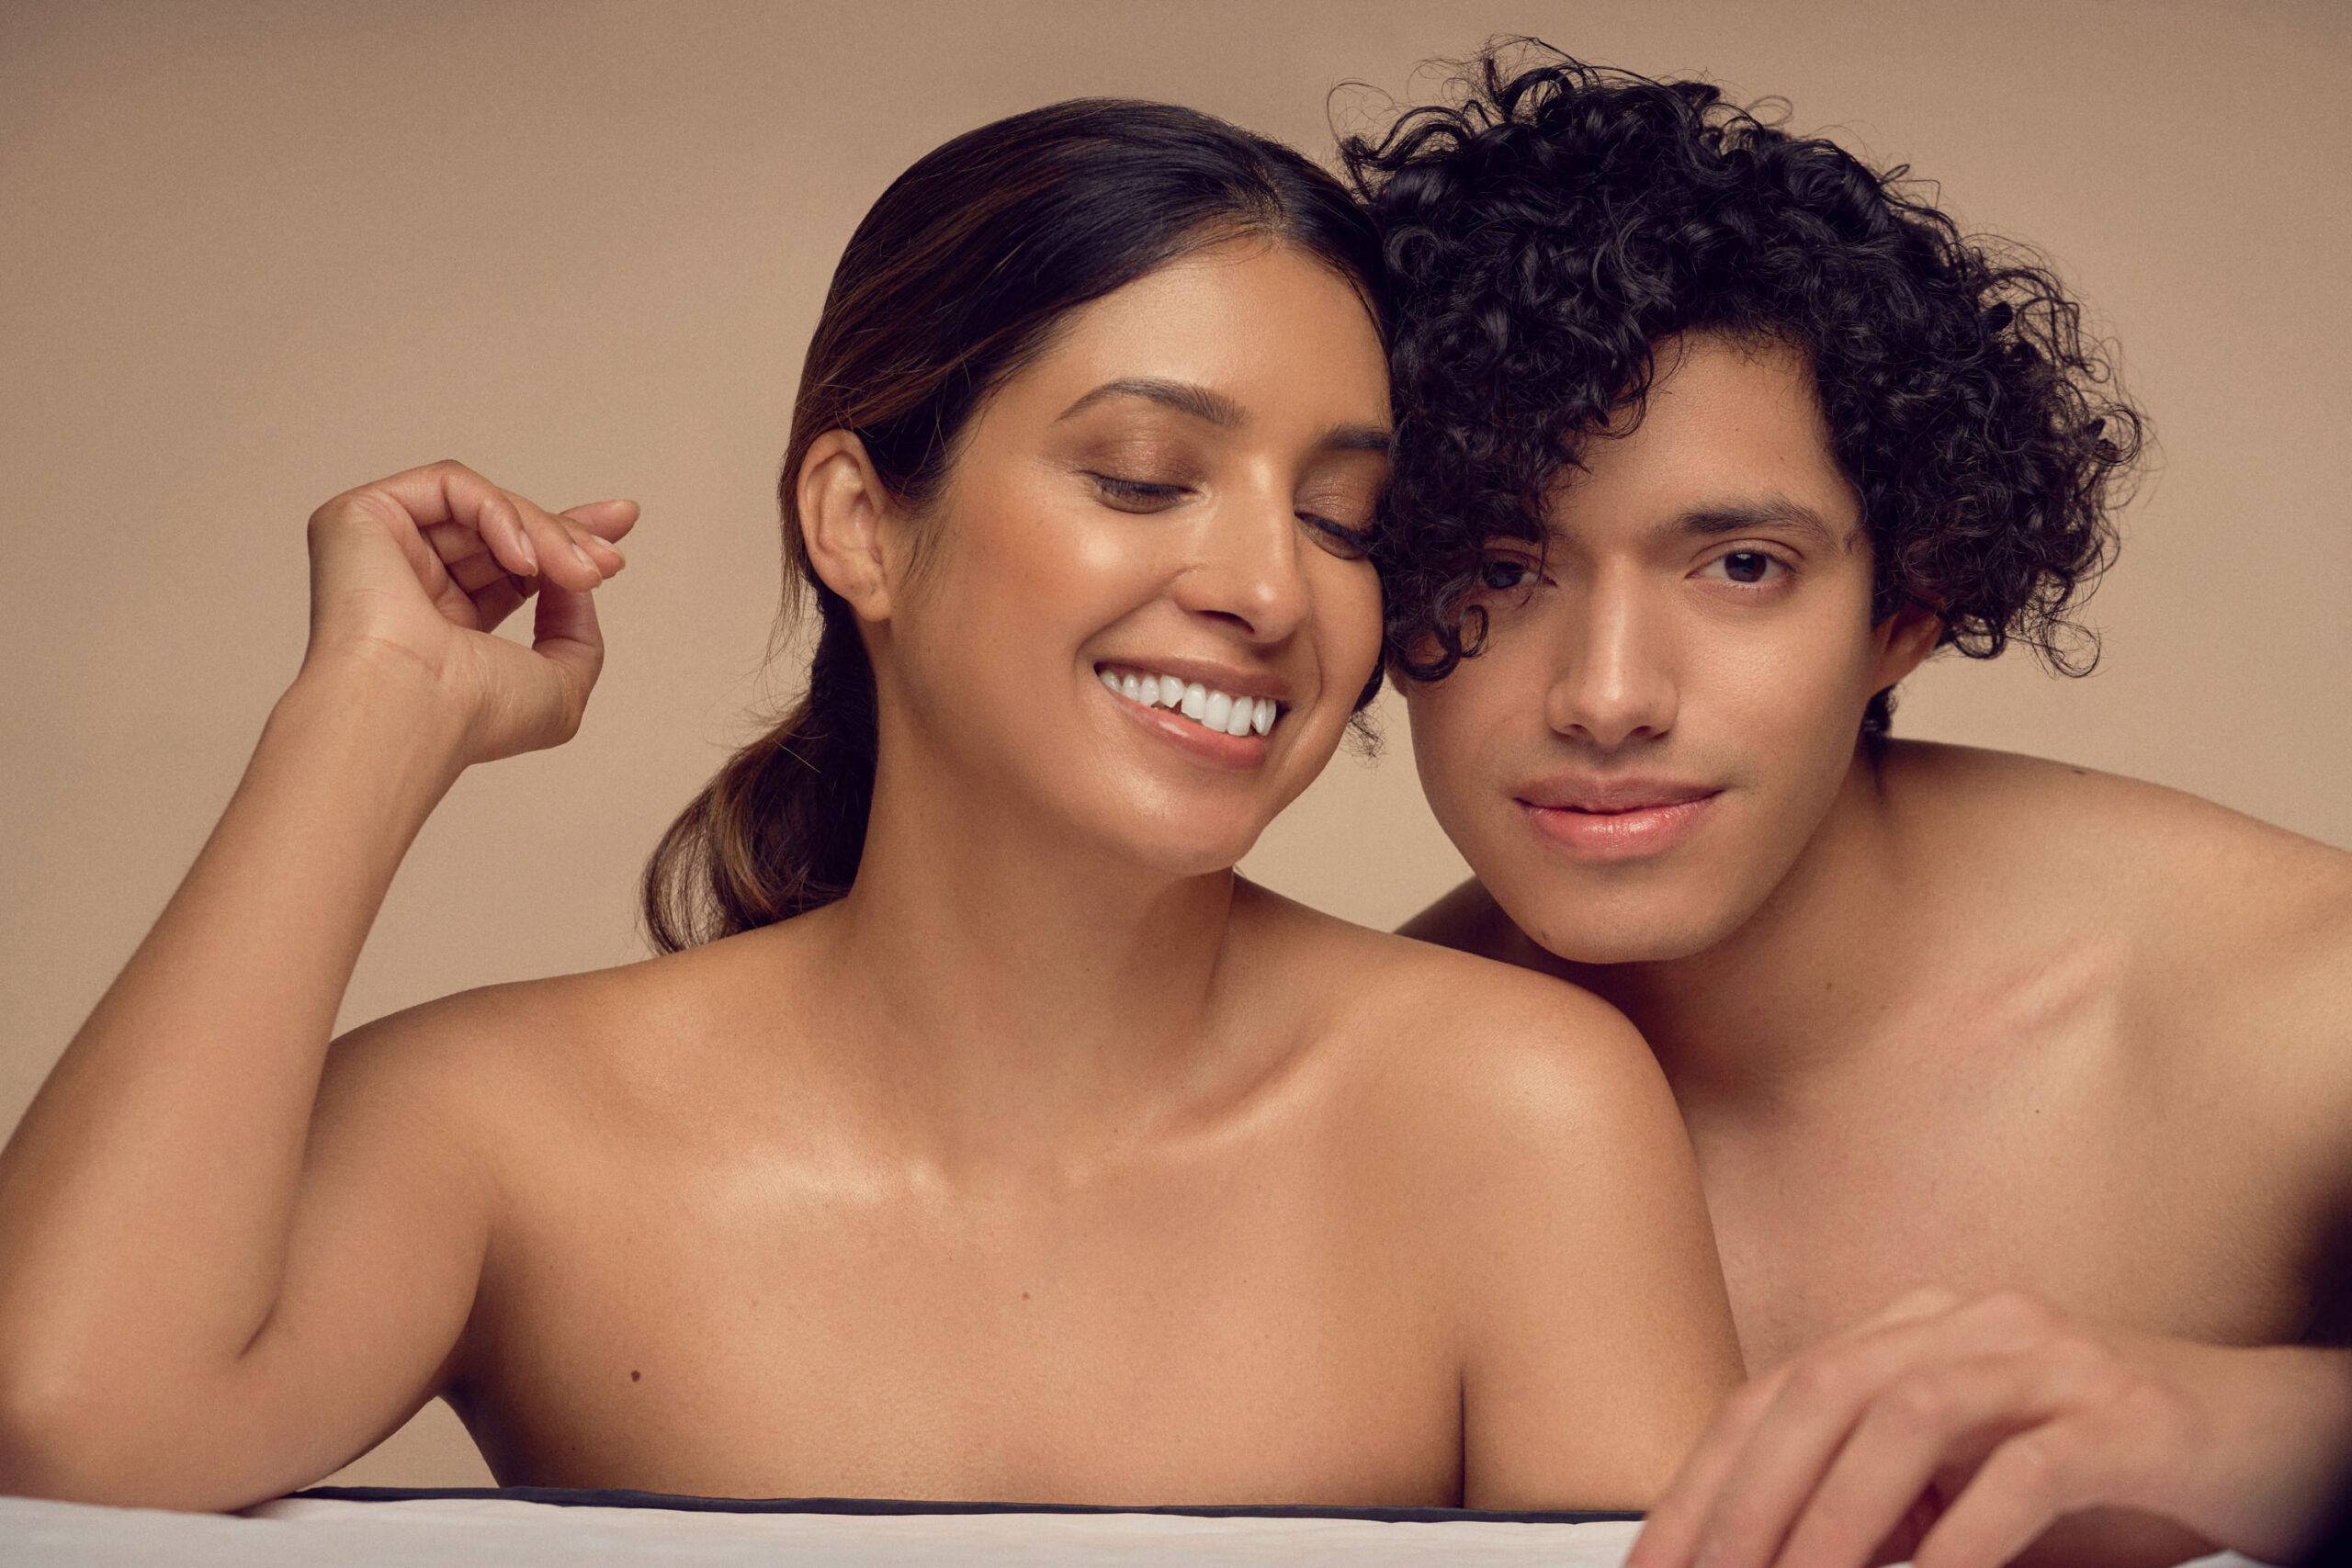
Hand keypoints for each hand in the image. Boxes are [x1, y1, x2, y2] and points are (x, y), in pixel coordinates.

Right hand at [299, 459, 636, 765]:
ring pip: (483, 505)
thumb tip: (577, 579)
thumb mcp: (560, 685)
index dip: (565, 533)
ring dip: (545, 533)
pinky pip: (450, 484)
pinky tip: (523, 560)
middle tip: (609, 561)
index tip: (622, 522)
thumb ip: (578, 633)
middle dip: (567, 531)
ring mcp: (383, 547)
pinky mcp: (360, 516)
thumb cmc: (474, 717)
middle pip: (500, 525)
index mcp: (447, 621)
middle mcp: (411, 581)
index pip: (509, 558)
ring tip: (579, 573)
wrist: (414, 711)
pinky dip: (499, 513)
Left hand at [1628, 1288, 2351, 1567]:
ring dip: (1836, 1515)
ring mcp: (2053, 1360)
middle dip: (1745, 1496)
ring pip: (1908, 1413)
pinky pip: (2025, 1469)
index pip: (1779, 1393)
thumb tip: (1779, 1558)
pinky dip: (1961, 1537)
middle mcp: (1974, 1324)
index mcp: (1921, 1329)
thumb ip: (1887, 1511)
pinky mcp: (2127, 1415)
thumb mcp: (1975, 1492)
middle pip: (1820, 1390)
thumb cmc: (2115, 1476)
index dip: (1705, 1478)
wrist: (2283, 1440)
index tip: (1658, 1564)